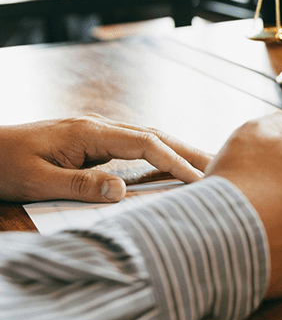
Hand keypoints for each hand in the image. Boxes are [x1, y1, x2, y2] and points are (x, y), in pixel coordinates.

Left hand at [0, 115, 210, 202]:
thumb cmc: (4, 164)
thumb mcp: (37, 181)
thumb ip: (80, 186)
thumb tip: (122, 191)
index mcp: (89, 132)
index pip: (145, 143)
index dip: (175, 160)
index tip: (199, 179)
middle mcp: (98, 127)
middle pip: (155, 134)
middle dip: (190, 150)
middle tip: (222, 165)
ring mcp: (96, 132)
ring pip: (148, 137)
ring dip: (178, 150)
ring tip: (207, 165)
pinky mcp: (92, 142)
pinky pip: (135, 145)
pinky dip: (159, 153)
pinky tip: (170, 165)